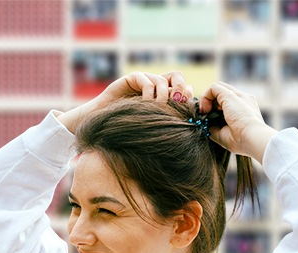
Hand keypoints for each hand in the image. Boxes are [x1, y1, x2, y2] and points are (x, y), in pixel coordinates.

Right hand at [57, 70, 193, 133]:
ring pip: (163, 81)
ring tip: (158, 111)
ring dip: (164, 97)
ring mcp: (144, 80)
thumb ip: (170, 120)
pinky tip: (145, 106)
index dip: (188, 96)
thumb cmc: (131, 130)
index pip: (183, 87)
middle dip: (180, 91)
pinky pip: (147, 81)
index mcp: (165, 95)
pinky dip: (150, 94)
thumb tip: (191, 122)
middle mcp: (156, 85)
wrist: (106, 126)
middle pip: (177, 77)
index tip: (187, 111)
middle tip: (177, 106)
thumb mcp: (155, 125)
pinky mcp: (132, 79)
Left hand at [197, 82, 277, 163]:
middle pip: (223, 92)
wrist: (252, 138)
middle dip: (211, 102)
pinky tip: (205, 110)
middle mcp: (243, 99)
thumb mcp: (226, 135)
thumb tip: (207, 126)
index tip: (211, 120)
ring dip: (207, 99)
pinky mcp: (230, 95)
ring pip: (218, 88)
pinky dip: (205, 97)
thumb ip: (216, 129)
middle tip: (206, 115)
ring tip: (206, 113)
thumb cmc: (242, 141)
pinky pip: (213, 88)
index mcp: (245, 108)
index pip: (228, 101)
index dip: (216, 107)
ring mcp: (237, 95)